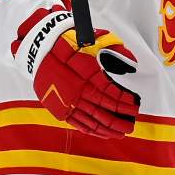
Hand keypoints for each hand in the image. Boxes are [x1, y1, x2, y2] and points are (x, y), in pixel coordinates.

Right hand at [13, 8, 139, 137]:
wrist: (40, 49)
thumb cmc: (70, 44)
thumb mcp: (95, 41)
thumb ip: (115, 51)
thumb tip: (132, 63)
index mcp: (87, 75)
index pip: (111, 93)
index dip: (124, 101)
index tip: (135, 106)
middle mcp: (78, 91)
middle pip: (104, 111)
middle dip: (120, 120)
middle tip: (131, 125)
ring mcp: (68, 102)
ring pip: (92, 120)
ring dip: (108, 128)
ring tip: (121, 132)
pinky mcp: (59, 108)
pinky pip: (78, 123)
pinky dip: (92, 130)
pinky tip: (102, 133)